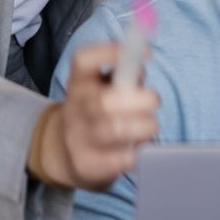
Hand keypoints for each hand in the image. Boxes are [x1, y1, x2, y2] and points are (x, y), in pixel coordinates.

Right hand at [33, 43, 160, 190]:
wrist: (65, 152)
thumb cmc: (97, 113)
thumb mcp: (103, 88)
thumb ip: (123, 76)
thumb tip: (141, 65)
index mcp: (79, 83)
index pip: (83, 60)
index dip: (113, 53)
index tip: (145, 55)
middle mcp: (74, 108)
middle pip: (103, 101)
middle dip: (140, 100)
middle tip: (154, 101)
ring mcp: (77, 139)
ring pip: (114, 131)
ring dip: (143, 126)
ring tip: (150, 126)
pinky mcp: (86, 165)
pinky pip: (119, 159)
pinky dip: (136, 152)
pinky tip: (138, 148)